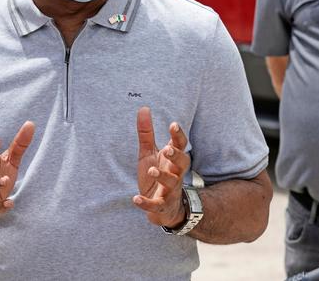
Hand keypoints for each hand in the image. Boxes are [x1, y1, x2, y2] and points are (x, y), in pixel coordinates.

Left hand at [133, 107, 189, 227]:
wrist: (163, 208)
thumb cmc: (157, 175)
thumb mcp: (149, 153)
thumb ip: (147, 133)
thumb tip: (144, 108)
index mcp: (172, 160)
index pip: (180, 146)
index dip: (178, 136)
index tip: (173, 125)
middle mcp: (175, 174)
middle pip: (183, 163)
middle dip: (176, 156)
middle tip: (167, 149)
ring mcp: (170, 191)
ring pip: (172, 183)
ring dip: (163, 177)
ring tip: (152, 170)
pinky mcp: (161, 206)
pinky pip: (156, 205)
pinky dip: (146, 203)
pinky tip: (135, 199)